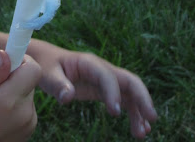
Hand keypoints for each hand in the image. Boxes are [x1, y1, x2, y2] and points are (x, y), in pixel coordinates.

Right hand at [0, 50, 40, 141]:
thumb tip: (6, 55)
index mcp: (9, 101)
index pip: (33, 69)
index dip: (20, 59)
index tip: (4, 63)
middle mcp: (25, 113)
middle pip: (29, 79)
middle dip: (12, 76)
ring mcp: (29, 124)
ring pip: (27, 92)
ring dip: (13, 90)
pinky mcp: (28, 130)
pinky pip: (26, 106)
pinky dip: (14, 104)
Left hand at [27, 39, 156, 138]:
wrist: (44, 60)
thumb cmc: (45, 65)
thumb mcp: (46, 73)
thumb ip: (57, 84)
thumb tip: (68, 97)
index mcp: (89, 63)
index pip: (107, 76)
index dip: (113, 92)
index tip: (115, 113)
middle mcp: (102, 69)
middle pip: (129, 80)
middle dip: (142, 97)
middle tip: (151, 118)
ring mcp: (105, 79)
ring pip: (130, 92)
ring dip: (140, 110)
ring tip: (143, 133)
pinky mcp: (104, 89)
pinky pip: (124, 100)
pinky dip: (133, 112)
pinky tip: (139, 129)